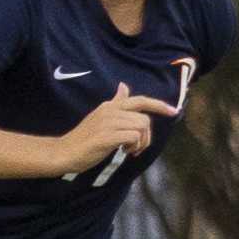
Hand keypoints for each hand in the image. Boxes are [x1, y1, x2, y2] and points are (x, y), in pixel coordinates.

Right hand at [55, 83, 176, 174]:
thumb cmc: (85, 138)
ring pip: (141, 127)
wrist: (64, 152)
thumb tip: (123, 86)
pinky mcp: (107, 136)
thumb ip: (115, 103)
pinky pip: (134, 136)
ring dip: (141, 142)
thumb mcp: (101, 116)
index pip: (140, 100)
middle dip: (147, 136)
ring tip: (129, 149)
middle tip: (136, 147)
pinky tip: (124, 151)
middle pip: (144, 118)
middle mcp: (111, 111)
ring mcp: (108, 123)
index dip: (159, 105)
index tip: (174, 111)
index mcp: (110, 106)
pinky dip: (134, 145)